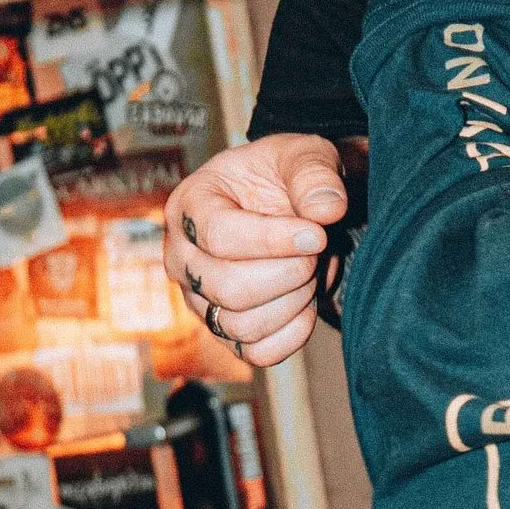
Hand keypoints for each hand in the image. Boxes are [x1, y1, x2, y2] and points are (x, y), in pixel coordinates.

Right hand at [163, 134, 349, 367]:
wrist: (290, 204)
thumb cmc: (287, 176)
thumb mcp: (303, 155)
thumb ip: (315, 175)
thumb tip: (327, 210)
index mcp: (188, 206)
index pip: (219, 236)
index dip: (274, 241)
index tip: (317, 235)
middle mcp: (182, 257)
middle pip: (226, 287)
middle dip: (287, 273)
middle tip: (316, 251)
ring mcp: (198, 299)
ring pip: (239, 324)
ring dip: (292, 302)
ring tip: (312, 272)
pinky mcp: (223, 329)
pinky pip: (254, 353)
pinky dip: (291, 335)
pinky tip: (308, 304)